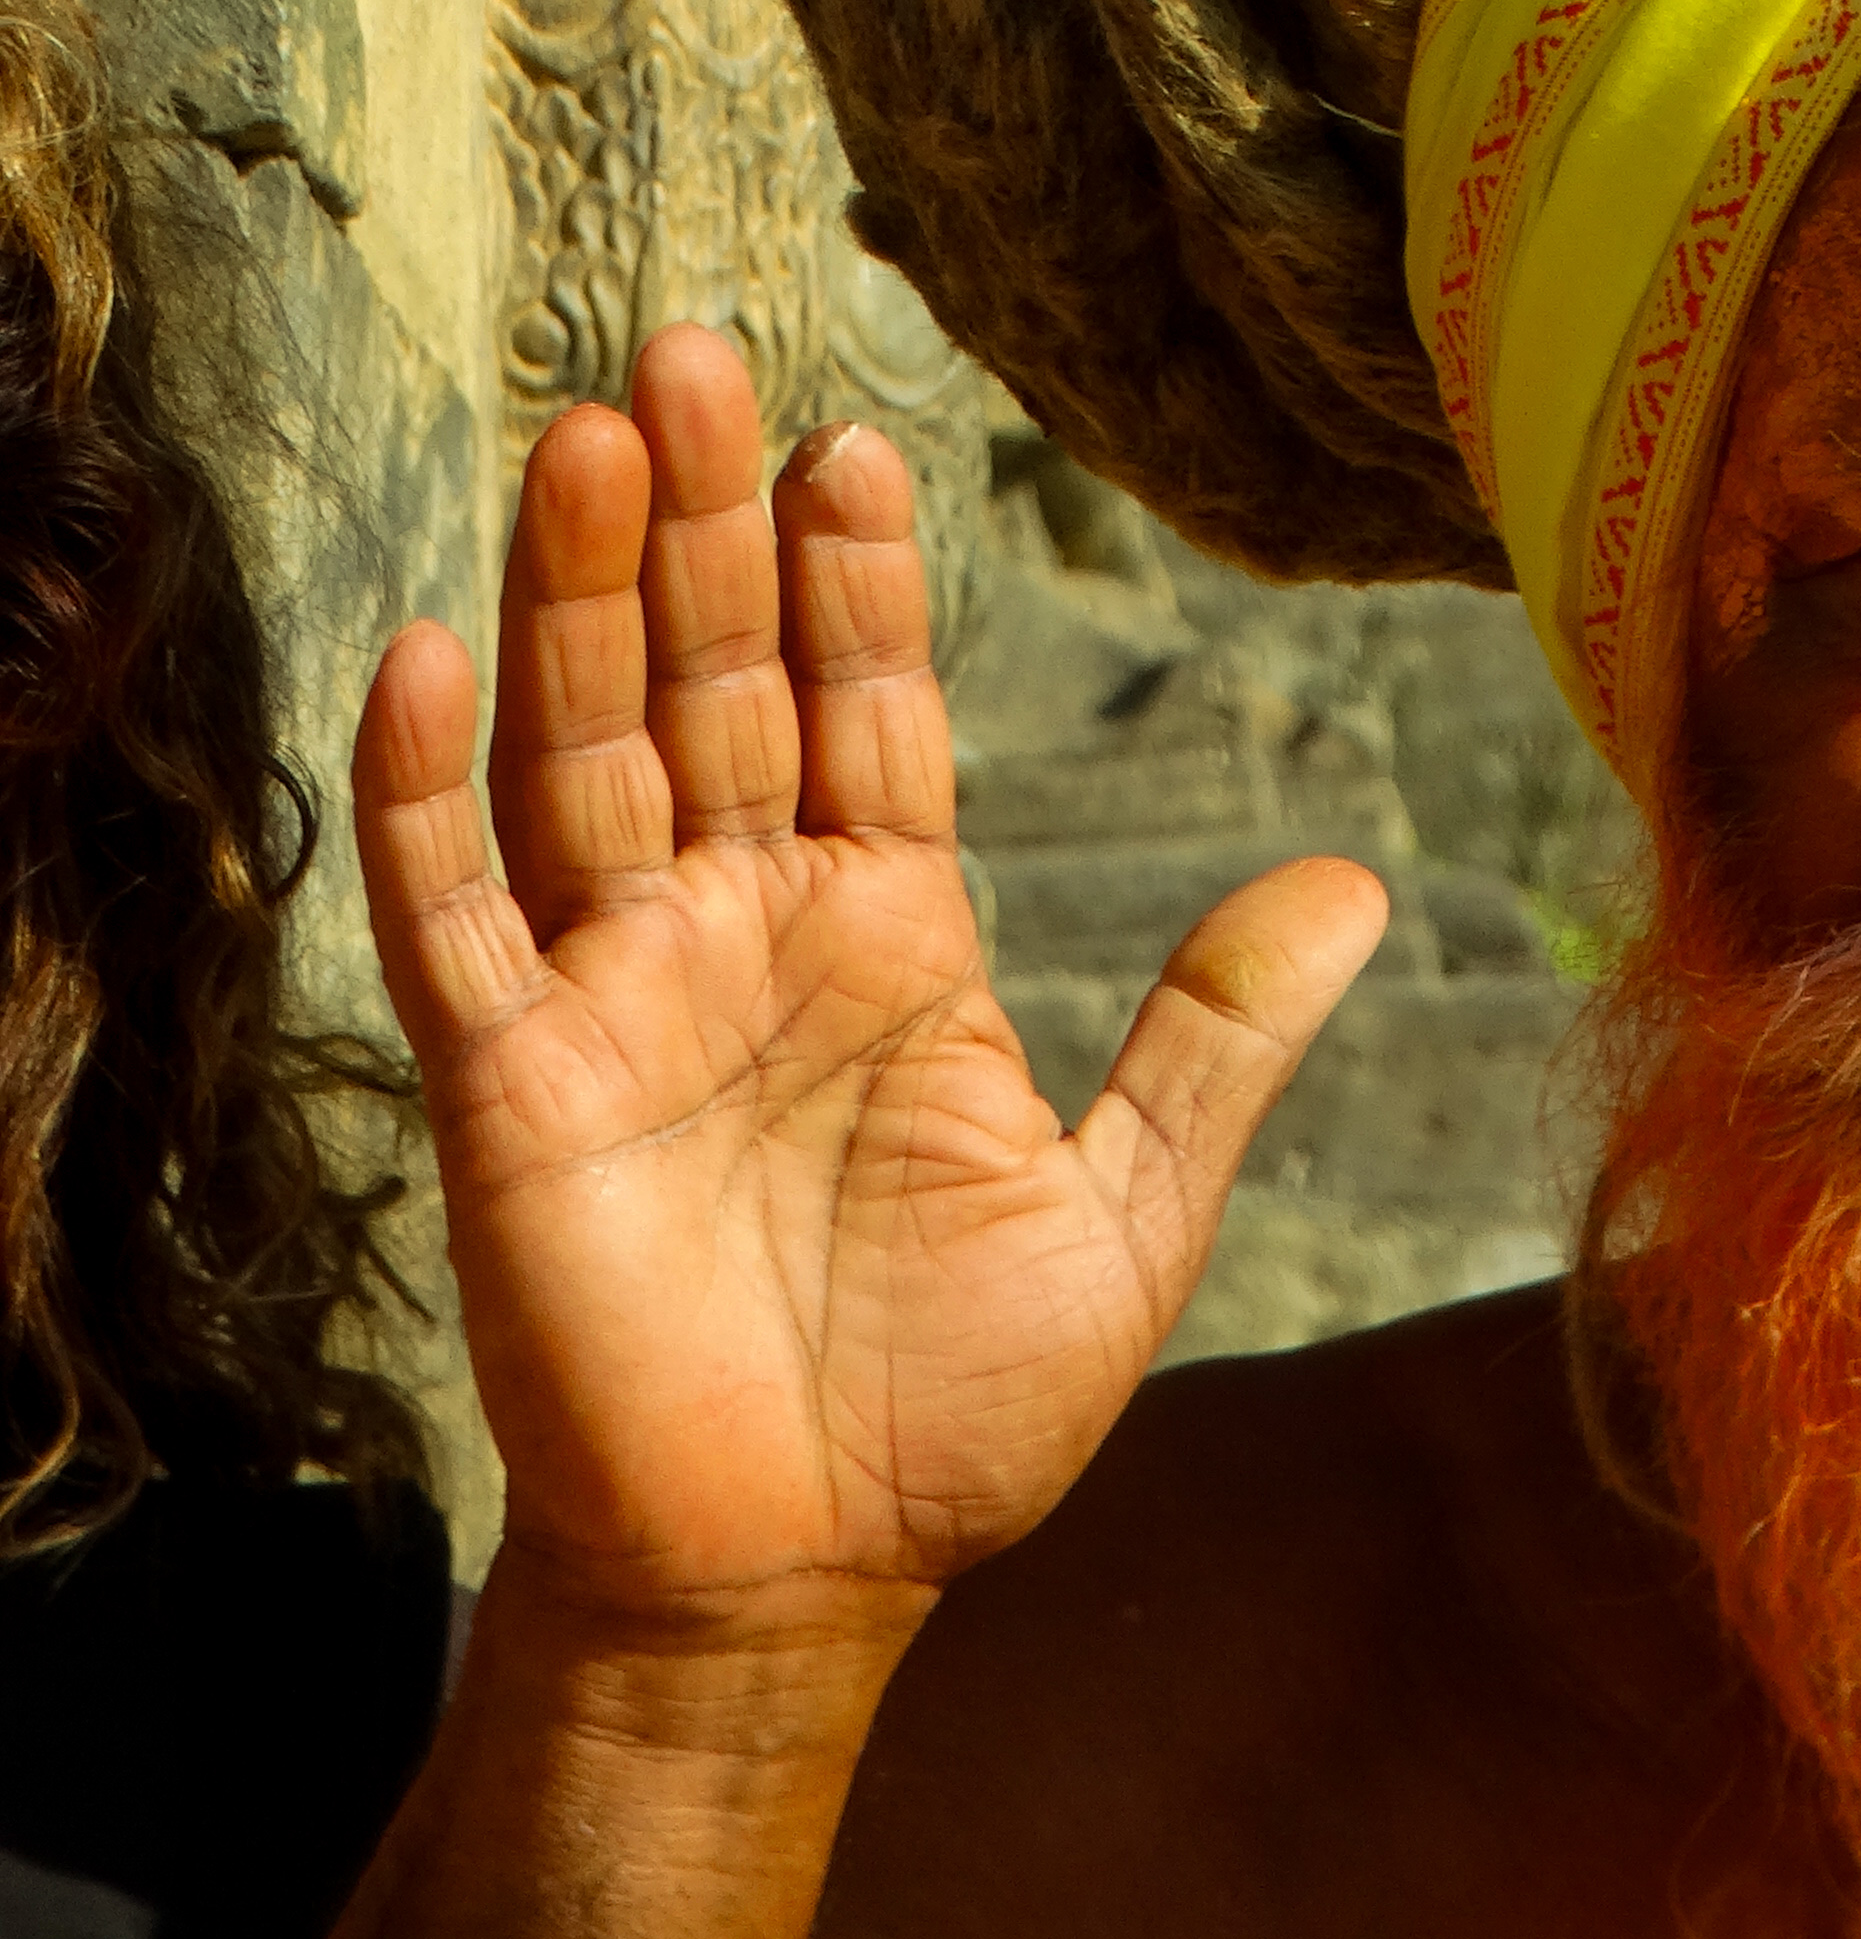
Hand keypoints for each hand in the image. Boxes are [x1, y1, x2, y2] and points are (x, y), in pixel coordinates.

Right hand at [357, 329, 1385, 1625]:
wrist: (805, 1582)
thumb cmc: (952, 1412)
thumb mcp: (1126, 1213)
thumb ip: (1215, 1043)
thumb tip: (1353, 882)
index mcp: (889, 940)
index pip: (866, 714)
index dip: (855, 583)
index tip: (861, 441)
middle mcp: (743, 934)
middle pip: (712, 687)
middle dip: (707, 528)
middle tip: (698, 357)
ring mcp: (619, 999)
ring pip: (582, 751)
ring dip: (581, 597)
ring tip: (595, 436)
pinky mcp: (515, 1090)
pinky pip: (454, 918)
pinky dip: (428, 788)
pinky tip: (430, 649)